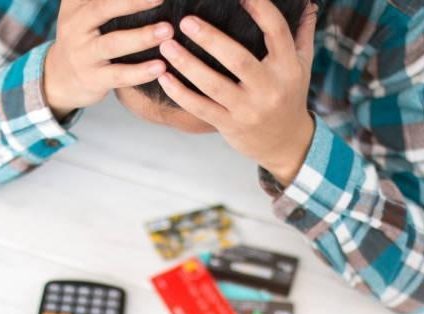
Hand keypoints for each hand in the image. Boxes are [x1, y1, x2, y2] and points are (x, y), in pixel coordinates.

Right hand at [44, 0, 172, 118]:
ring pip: (113, 44)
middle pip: (103, 9)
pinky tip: (160, 68)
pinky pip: (119, 75)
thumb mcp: (81, 11)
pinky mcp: (93, 79)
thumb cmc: (82, 40)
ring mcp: (84, 54)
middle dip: (133, 2)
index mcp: (77, 6)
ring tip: (167, 31)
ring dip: (142, 37)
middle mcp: (76, 27)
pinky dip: (140, 72)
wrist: (59, 78)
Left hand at [157, 0, 318, 185]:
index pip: (276, 31)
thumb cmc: (290, 96)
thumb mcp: (302, 66)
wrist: (285, 143)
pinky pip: (201, 108)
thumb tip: (305, 2)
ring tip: (166, 46)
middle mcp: (269, 88)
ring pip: (213, 85)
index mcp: (288, 67)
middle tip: (186, 21)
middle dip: (210, 39)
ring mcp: (247, 109)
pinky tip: (164, 78)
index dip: (259, 9)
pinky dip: (180, 93)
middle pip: (237, 59)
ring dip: (187, 65)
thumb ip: (301, 33)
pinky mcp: (230, 125)